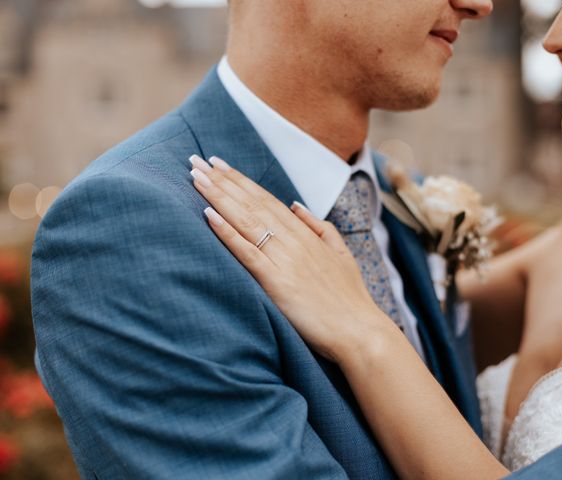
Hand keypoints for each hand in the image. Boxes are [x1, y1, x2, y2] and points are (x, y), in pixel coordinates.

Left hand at [188, 155, 390, 361]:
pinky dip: (227, 232)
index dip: (240, 180)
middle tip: (195, 161)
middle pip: (251, 203)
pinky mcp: (277, 282)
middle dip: (221, 181)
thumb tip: (295, 205)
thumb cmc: (350, 297)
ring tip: (195, 178)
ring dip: (218, 197)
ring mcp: (285, 259)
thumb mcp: (340, 253)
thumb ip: (319, 227)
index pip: (266, 199)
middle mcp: (293, 240)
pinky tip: (208, 215)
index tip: (218, 164)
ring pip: (246, 220)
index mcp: (305, 233)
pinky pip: (247, 252)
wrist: (360, 330)